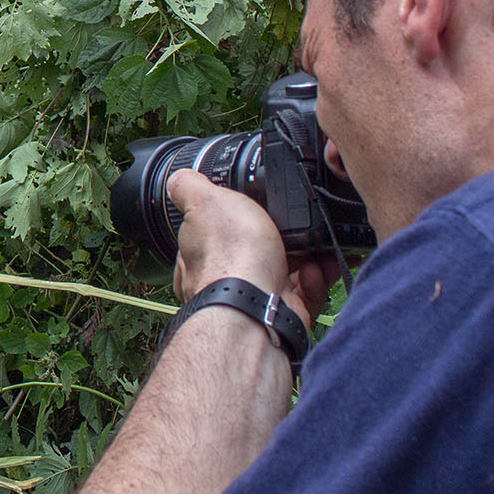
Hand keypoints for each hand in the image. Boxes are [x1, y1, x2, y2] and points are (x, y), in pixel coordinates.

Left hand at [165, 169, 335, 327]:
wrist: (253, 305)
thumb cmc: (229, 255)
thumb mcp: (205, 201)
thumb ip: (190, 188)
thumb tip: (178, 178)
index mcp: (203, 251)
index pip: (220, 232)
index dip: (244, 217)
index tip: (265, 205)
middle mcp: (225, 278)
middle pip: (260, 251)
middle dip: (286, 237)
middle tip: (301, 226)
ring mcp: (253, 299)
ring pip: (288, 273)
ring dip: (307, 257)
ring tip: (315, 248)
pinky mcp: (281, 316)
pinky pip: (305, 295)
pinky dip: (316, 281)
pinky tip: (315, 270)